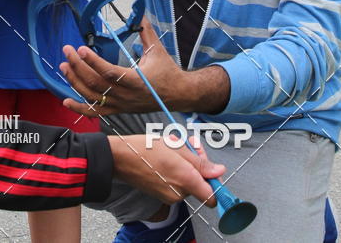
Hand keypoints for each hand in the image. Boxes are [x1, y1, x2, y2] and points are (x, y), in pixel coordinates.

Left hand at [60, 20, 185, 114]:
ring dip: (75, 82)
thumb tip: (139, 13)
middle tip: (67, 51)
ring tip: (63, 66)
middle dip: (78, 66)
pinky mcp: (118, 110)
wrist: (178, 95)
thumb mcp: (157, 49)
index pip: (109, 72)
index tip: (80, 48)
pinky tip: (66, 100)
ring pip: (92, 97)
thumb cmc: (167, 71)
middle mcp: (126, 95)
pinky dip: (79, 108)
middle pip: (95, 83)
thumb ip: (146, 30)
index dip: (93, 61)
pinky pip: (95, 112)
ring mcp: (120, 105)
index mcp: (136, 80)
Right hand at [108, 135, 223, 206]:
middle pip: (200, 183)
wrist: (121, 158)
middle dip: (197, 163)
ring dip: (185, 164)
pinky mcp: (162, 195)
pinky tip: (167, 155)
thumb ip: (200, 162)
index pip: (212, 196)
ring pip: (188, 180)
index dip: (216, 183)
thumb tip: (220, 171)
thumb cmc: (146, 148)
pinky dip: (176, 170)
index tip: (214, 170)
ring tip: (173, 146)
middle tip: (189, 145)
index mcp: (185, 179)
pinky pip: (177, 183)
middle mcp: (179, 193)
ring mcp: (170, 196)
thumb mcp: (176, 147)